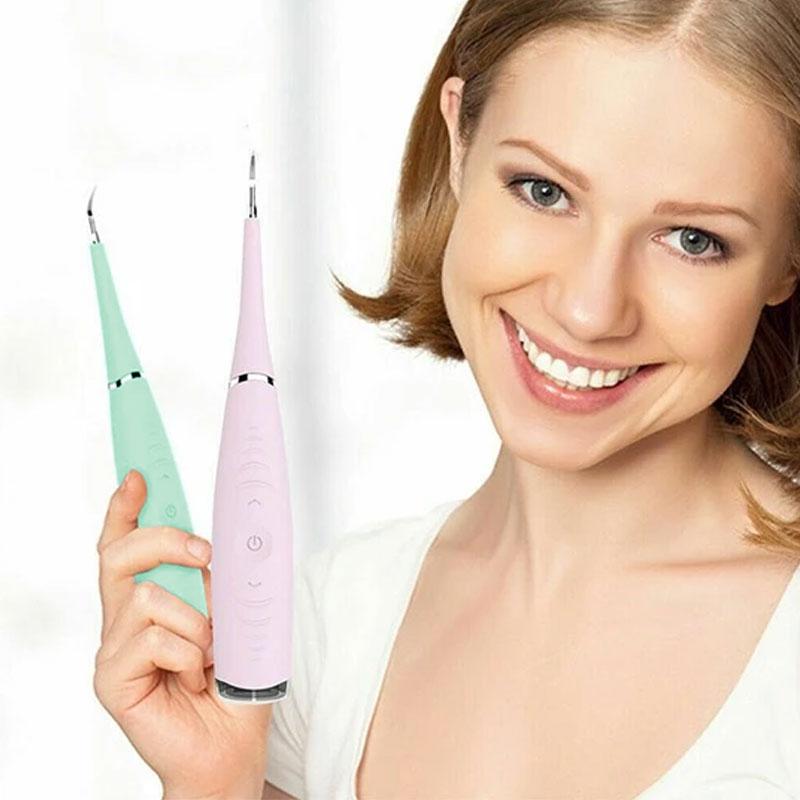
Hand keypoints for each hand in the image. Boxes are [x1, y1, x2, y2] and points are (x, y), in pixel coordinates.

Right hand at [93, 469, 271, 798]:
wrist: (231, 745)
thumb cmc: (233, 681)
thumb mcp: (235, 614)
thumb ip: (219, 579)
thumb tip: (222, 543)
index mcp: (153, 600)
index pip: (125, 544)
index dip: (126, 508)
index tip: (138, 475)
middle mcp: (125, 620)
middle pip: (120, 553)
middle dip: (167, 540)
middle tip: (205, 554)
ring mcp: (114, 649)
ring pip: (147, 596)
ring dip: (197, 620)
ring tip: (210, 652)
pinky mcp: (110, 677)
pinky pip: (153, 637)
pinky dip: (190, 652)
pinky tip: (195, 676)